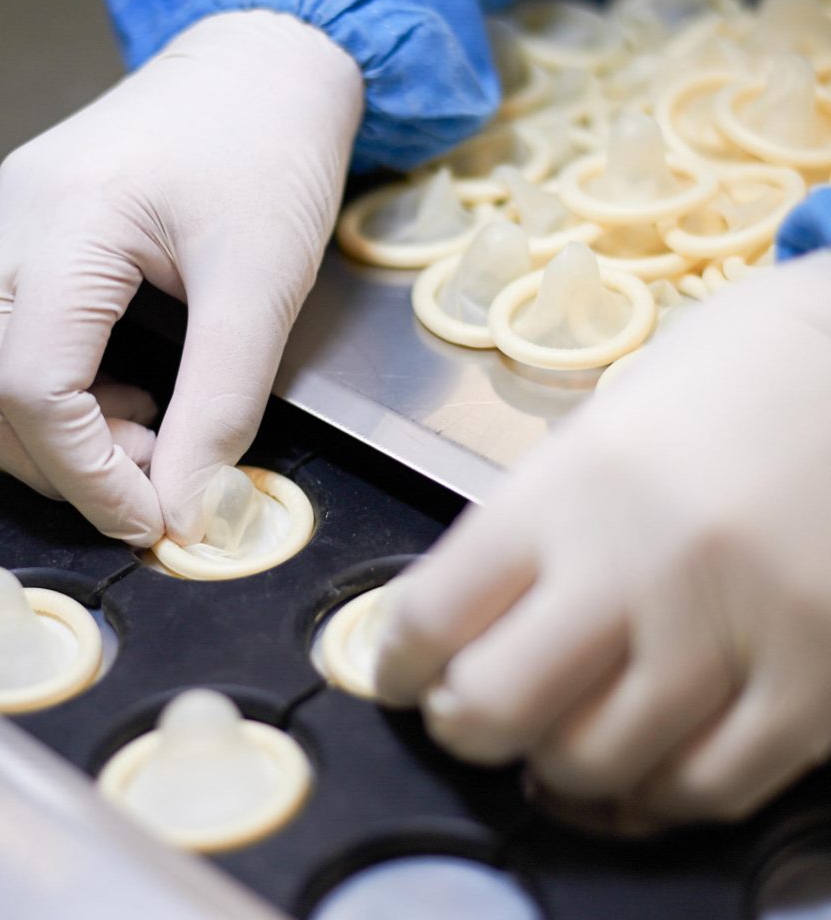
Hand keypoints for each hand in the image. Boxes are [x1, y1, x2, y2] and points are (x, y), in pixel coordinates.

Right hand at [0, 11, 362, 544]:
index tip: (157, 519)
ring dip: (50, 431)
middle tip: (147, 483)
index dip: (92, 477)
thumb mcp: (261, 286)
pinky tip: (123, 391)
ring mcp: (9, 224)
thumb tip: (192, 508)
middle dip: (56, 463)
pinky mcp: (28, 234)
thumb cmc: (271, 149)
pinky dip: (54, 391)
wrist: (265, 65)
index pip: (33, 391)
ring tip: (146, 432)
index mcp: (65, 222)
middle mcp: (12, 222)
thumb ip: (222, 406)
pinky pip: (3, 336)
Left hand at [376, 251, 830, 826]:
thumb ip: (532, 526)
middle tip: (463, 714)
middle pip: (496, 705)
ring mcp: (733, 629)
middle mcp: (639, 561)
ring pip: (595, 764)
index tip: (396, 673)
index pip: (432, 612)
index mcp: (568, 487)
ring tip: (552, 736)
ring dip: (552, 765)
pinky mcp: (818, 681)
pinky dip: (651, 794)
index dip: (393, 662)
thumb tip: (466, 623)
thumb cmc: (724, 386)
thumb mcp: (601, 427)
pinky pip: (707, 788)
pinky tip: (636, 763)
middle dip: (460, 726)